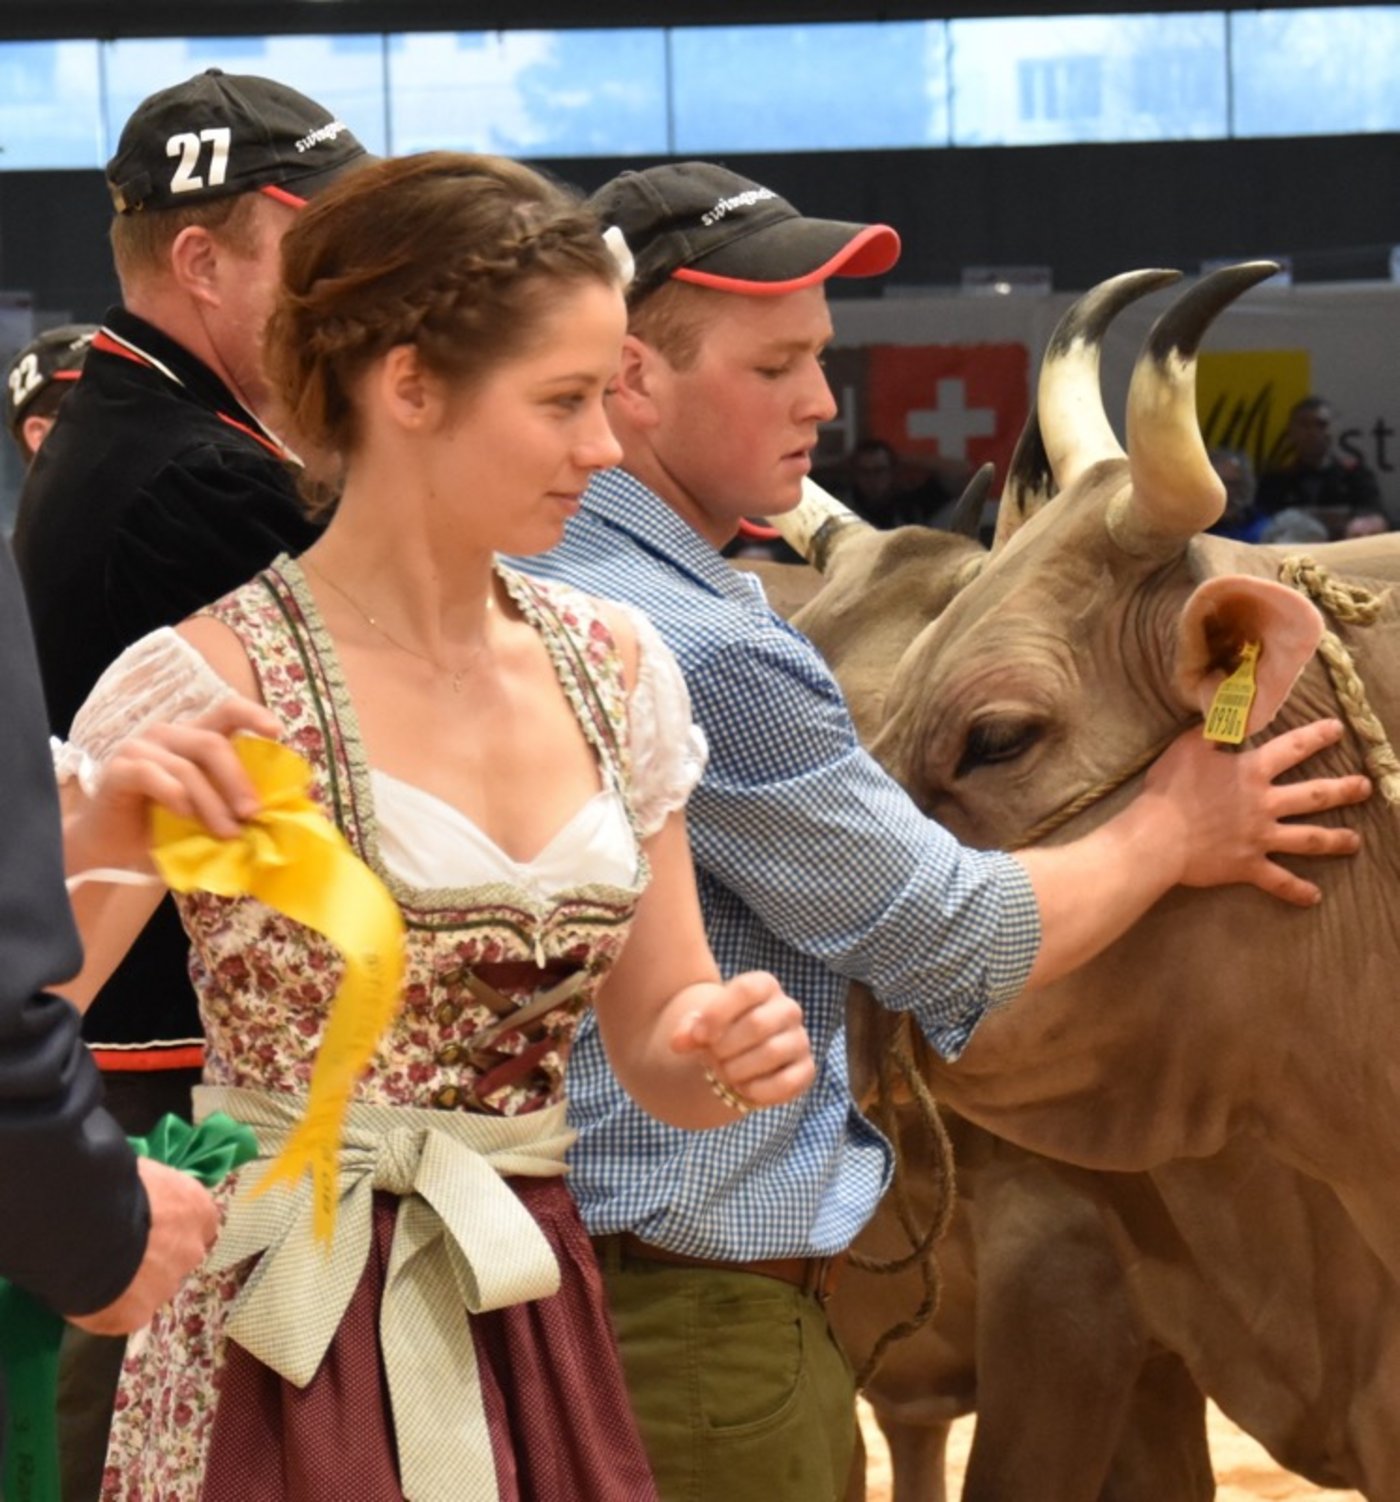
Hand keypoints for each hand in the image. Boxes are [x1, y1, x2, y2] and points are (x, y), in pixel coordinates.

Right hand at [66, 697, 279, 875]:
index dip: (253, 714)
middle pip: (212, 743)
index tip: (277, 732)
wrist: (112, 848)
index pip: (227, 710)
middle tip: (253, 814)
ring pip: (186, 768)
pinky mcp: (118, 770)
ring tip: (226, 833)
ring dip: (211, 803)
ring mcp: (139, 749)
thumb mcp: (207, 812)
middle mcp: (168, 735)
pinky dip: (173, 795)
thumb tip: (278, 815)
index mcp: (194, 737)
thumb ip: (235, 804)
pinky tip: (184, 815)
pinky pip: (150, 775)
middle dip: (237, 780)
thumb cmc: (165, 827)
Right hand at [69, 1159, 218, 1334]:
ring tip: (99, 1272)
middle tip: (120, 1251)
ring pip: (151, 1289)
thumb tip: (146, 1200)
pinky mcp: (136, 1316)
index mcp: (198, 1211)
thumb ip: (156, 1196)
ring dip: (132, 1284)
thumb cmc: (116, 1186)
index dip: (173, 1229)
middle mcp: (192, 1251)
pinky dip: (108, 1308)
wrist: (86, 1227)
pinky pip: (124, 1313)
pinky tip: (89, 1293)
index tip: (151, 1229)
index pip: (198, 1225)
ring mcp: (166, 1287)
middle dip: (154, 1259)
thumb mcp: (146, 1176)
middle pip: (177, 1260)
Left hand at [672, 971, 814, 1108]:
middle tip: (710, 1060)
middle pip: (758, 1024)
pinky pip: (787, 1082)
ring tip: (723, 1074)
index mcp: (764, 985)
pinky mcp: (806, 1069)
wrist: (737, 1055)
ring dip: (738, 1069)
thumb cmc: (719, 1032)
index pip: (746, 990)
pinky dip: (759, 1090)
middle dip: (726, 1047)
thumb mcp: (700, 1025)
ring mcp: (800, 1039)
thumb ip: (688, 1030)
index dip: (718, 1013)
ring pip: (771, 1052)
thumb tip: (679, 1042)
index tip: (698, 1037)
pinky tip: (742, 1089)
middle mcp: (788, 1008)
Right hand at [1145, 717, 1368, 905]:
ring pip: (1308, 839)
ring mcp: (1260, 838)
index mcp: (1251, 773)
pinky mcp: (1249, 866)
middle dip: (1343, 790)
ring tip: (1355, 841)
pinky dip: (1296, 890)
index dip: (1316, 736)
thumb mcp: (1186, 748)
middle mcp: (1265, 804)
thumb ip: (1211, 733)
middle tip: (1364, 788)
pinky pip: (1279, 880)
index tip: (1337, 729)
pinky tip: (1314, 897)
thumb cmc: (1169, 791)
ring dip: (1335, 840)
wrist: (1157, 838)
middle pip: (1313, 796)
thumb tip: (1226, 719)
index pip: (1292, 748)